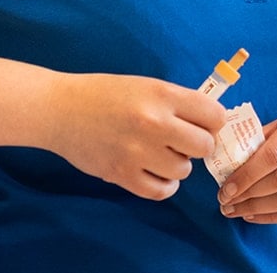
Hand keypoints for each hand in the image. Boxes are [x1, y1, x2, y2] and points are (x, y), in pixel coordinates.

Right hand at [45, 73, 226, 200]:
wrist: (62, 109)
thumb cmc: (105, 93)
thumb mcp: (146, 85)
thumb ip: (176, 103)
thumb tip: (210, 122)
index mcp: (162, 95)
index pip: (214, 115)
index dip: (212, 121)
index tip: (203, 124)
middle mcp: (155, 123)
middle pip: (204, 145)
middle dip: (197, 145)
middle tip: (183, 141)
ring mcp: (139, 151)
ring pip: (184, 170)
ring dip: (177, 164)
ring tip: (161, 154)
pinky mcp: (123, 175)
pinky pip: (161, 191)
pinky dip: (164, 184)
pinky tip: (155, 172)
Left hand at [216, 111, 276, 222]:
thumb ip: (256, 139)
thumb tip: (223, 157)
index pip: (273, 154)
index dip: (247, 175)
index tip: (225, 189)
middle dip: (249, 194)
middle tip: (225, 203)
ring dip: (257, 209)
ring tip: (235, 211)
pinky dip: (273, 217)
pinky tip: (253, 215)